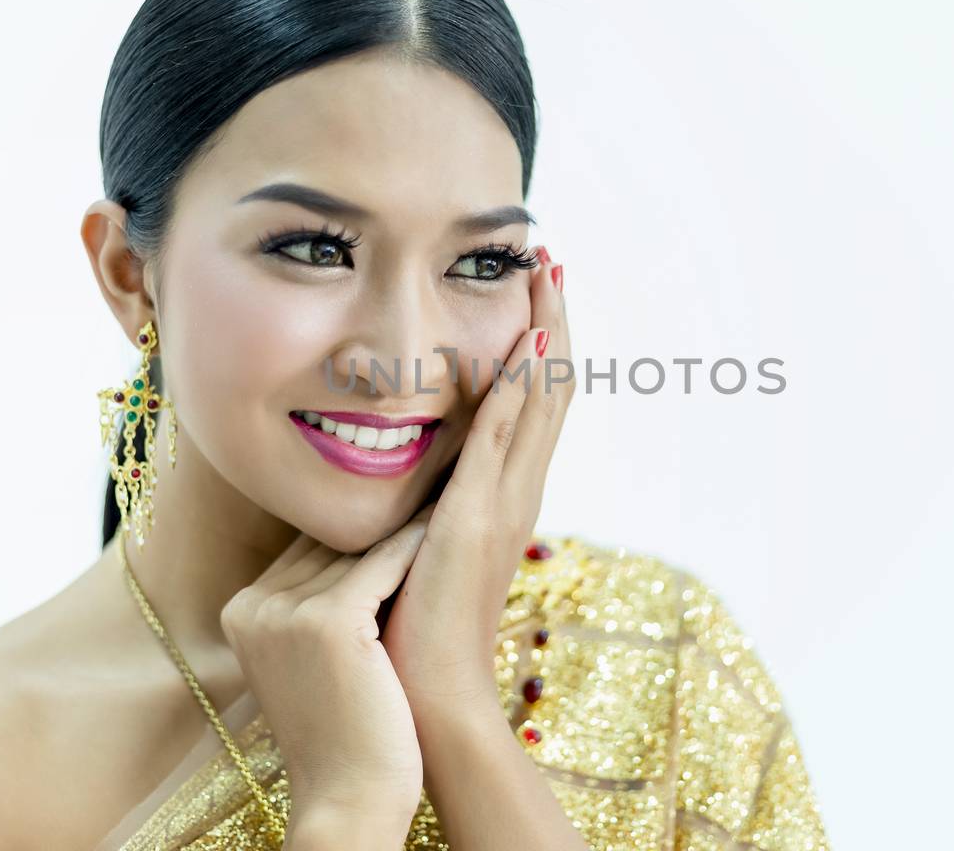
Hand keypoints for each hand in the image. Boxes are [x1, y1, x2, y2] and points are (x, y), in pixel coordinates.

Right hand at [219, 514, 432, 822]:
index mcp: (239, 611)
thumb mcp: (310, 659)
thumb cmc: (345, 732)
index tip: (399, 488)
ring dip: (403, 519)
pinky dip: (417, 544)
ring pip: (357, 548)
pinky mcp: (327, 621)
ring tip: (445, 484)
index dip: (354, 524)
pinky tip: (447, 520)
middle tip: (428, 469)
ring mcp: (285, 612)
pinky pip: (384, 563)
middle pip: (327, 540)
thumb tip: (353, 540)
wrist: (348, 800)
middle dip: (377, 513)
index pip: (305, 547)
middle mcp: (251, 606)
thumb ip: (315, 601)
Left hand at [380, 247, 572, 722]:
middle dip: (551, 318)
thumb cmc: (413, 632)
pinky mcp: (477, 519)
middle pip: (549, 387)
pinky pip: (504, 438)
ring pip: (539, 400)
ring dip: (545, 333)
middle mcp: (516, 491)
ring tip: (547, 272)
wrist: (426, 698)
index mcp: (503, 496)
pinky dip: (518, 386)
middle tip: (550, 255)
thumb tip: (402, 474)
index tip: (531, 288)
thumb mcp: (421, 550)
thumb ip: (423, 505)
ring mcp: (503, 503)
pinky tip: (523, 339)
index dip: (537, 344)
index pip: (530, 403)